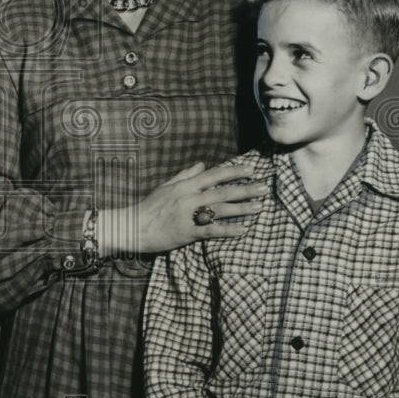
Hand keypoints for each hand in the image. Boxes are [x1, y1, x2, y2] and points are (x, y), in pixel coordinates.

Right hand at [100, 161, 266, 256]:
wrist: (134, 226)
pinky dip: (228, 229)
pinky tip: (243, 229)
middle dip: (245, 189)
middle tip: (264, 188)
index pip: (214, 175)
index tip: (251, 170)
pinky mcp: (187, 232)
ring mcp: (188, 215)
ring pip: (220, 209)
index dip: (233, 171)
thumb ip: (185, 175)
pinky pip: (211, 230)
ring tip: (259, 207)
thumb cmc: (149, 206)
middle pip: (222, 191)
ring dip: (242, 208)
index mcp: (185, 185)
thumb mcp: (166, 186)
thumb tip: (202, 165)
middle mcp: (189, 197)